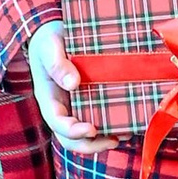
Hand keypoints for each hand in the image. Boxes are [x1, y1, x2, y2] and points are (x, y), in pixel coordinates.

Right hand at [26, 20, 115, 154]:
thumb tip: (73, 83)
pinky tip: (130, 122)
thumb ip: (57, 64)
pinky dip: (113, 124)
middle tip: (114, 140)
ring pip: (88, 134)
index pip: (58, 124)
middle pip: (72, 139)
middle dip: (92, 145)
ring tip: (127, 134)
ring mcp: (76, 107)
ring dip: (105, 139)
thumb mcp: (48, 47)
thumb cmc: (48, 40)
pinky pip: (100, 118)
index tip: (92, 129)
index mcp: (49, 99)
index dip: (74, 131)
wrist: (54, 33)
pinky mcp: (90, 101)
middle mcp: (62, 108)